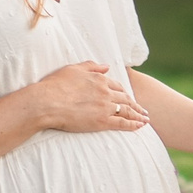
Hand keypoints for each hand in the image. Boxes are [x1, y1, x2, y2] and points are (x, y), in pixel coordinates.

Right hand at [32, 61, 148, 133]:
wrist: (47, 102)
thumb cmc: (55, 85)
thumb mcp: (73, 69)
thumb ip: (91, 66)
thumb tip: (106, 66)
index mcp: (99, 79)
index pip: (116, 86)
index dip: (124, 92)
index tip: (129, 97)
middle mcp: (105, 92)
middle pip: (125, 98)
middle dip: (136, 105)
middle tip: (143, 110)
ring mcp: (105, 107)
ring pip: (127, 110)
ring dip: (138, 115)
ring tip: (145, 119)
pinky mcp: (102, 121)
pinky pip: (122, 123)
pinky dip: (133, 124)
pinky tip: (139, 126)